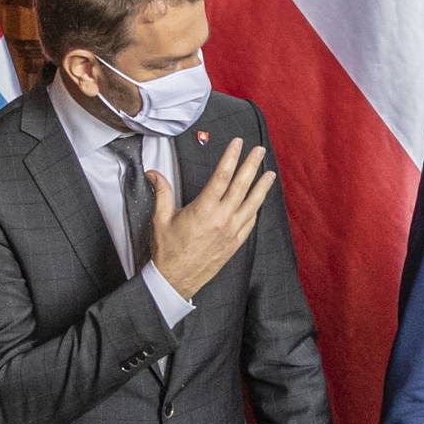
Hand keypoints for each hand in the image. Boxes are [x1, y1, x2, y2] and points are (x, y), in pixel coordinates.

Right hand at [149, 140, 274, 298]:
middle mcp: (222, 218)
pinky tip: (259, 201)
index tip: (238, 143)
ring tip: (270, 173)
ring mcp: (232, 231)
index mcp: (204, 209)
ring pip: (252, 204)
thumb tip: (153, 172)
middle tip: (259, 151)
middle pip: (241, 186)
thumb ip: (162, 192)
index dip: (231, 157)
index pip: (222, 176)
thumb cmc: (167, 251)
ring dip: (262, 187)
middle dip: (251, 165)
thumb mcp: (160, 219)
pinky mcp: (235, 243)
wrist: (175, 280)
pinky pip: (250, 222)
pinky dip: (255, 209)